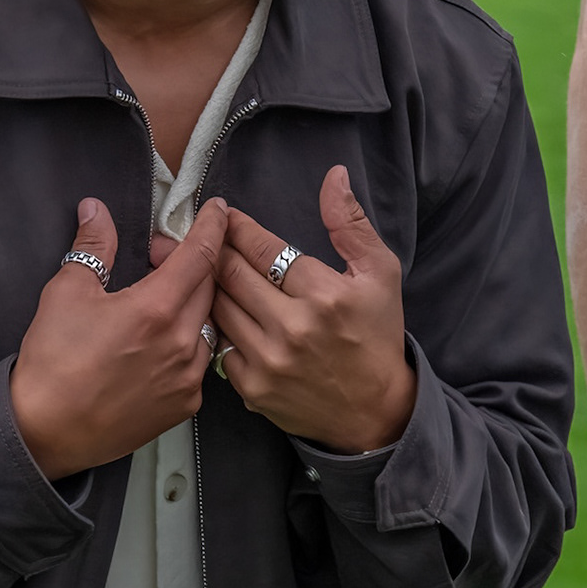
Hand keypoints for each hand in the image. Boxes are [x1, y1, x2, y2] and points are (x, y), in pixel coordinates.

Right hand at [10, 198, 230, 478]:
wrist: (45, 431)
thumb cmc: (53, 362)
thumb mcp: (67, 292)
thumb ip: (92, 246)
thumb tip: (96, 210)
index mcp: (156, 309)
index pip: (201, 254)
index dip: (212, 226)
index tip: (220, 210)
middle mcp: (183, 343)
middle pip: (208, 287)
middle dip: (192, 262)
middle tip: (159, 256)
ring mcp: (188, 378)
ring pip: (207, 325)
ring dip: (191, 304)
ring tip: (158, 300)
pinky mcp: (185, 405)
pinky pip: (200, 361)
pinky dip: (188, 342)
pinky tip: (160, 341)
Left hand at [209, 169, 413, 453]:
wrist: (374, 411)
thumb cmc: (377, 335)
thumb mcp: (380, 273)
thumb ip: (351, 223)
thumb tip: (334, 176)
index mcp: (325, 294)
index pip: (263, 248)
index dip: (238, 227)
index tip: (226, 215)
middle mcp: (293, 327)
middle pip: (231, 274)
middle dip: (215, 249)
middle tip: (206, 236)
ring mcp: (270, 361)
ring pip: (218, 308)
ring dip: (210, 285)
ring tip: (206, 270)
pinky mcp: (253, 388)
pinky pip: (218, 345)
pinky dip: (217, 326)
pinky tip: (221, 314)